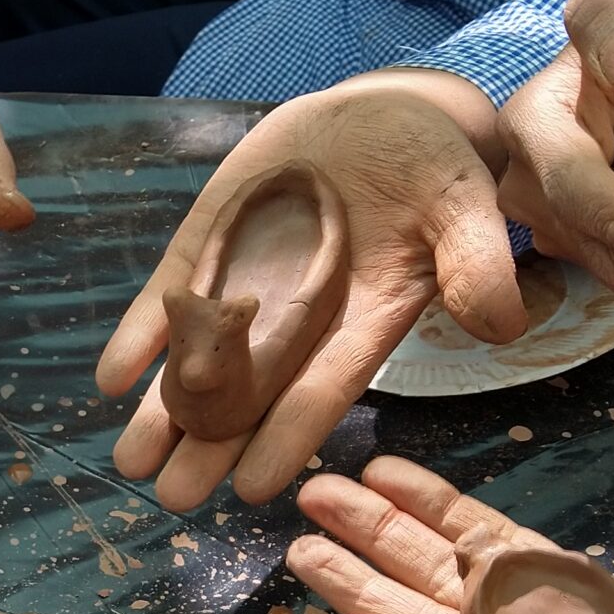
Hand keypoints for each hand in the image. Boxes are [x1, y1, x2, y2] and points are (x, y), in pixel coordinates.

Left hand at [100, 74, 518, 510]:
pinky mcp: (211, 249)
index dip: (289, 436)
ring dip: (164, 411)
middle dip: (211, 447)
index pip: (324, 389)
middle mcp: (301, 322)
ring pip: (202, 360)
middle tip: (172, 499)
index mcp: (365, 323)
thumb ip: (476, 260)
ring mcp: (248, 287)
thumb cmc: (432, 165)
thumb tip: (503, 323)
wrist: (378, 114)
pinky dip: (142, 336)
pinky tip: (109, 377)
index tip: (252, 487)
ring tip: (128, 463)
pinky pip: (171, 299)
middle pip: (252, 396)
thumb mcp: (462, 203)